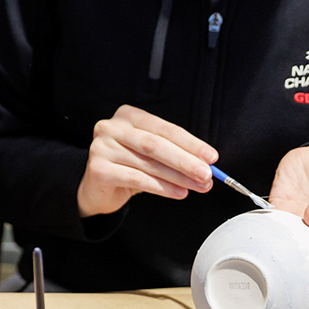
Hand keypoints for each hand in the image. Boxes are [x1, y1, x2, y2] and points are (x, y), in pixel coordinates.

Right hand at [77, 105, 216, 217]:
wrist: (96, 188)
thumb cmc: (127, 167)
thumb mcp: (150, 155)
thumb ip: (173, 154)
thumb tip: (206, 165)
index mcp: (128, 116)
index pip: (164, 128)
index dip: (191, 143)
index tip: (211, 157)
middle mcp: (111, 127)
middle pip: (156, 144)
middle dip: (185, 160)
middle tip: (207, 174)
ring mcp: (102, 147)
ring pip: (148, 163)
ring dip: (178, 177)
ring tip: (197, 186)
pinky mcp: (98, 169)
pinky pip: (137, 179)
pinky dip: (162, 188)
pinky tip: (178, 192)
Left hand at [268, 143, 308, 260]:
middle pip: (306, 254)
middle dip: (296, 257)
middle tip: (287, 254)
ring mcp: (298, 220)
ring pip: (285, 241)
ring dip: (278, 242)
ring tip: (274, 240)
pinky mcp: (281, 206)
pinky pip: (270, 221)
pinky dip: (265, 225)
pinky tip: (263, 226)